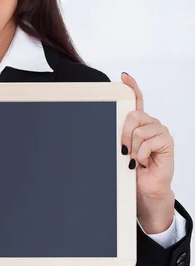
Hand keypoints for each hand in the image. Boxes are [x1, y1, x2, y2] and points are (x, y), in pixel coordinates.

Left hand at [121, 73, 174, 233]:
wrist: (145, 188)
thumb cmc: (132, 170)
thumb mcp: (120, 150)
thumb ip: (116, 137)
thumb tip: (97, 127)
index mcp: (139, 123)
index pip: (137, 99)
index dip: (132, 86)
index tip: (123, 76)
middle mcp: (151, 123)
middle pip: (133, 115)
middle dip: (123, 134)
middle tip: (124, 150)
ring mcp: (160, 131)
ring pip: (139, 130)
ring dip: (133, 148)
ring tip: (136, 159)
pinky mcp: (167, 141)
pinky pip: (147, 142)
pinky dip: (142, 155)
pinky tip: (145, 161)